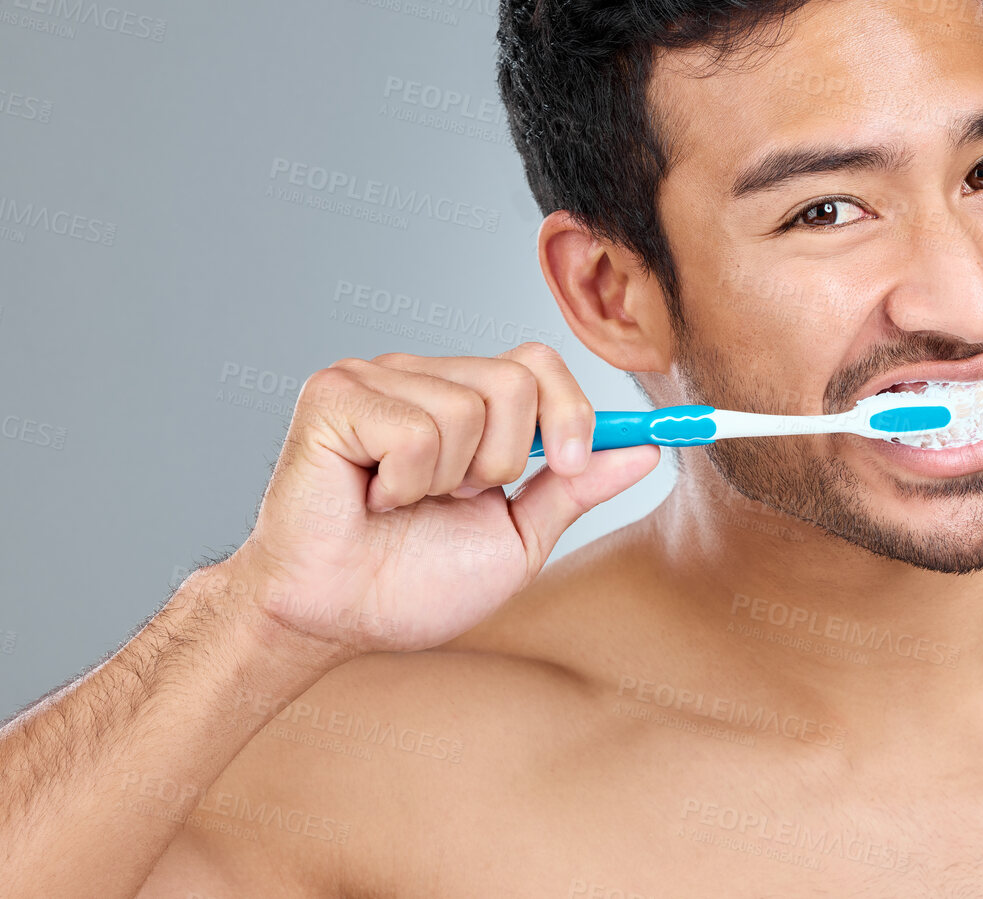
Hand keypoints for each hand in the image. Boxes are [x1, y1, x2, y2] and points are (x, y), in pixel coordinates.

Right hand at [213, 342, 658, 654]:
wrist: (338, 620)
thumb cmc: (413, 582)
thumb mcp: (518, 537)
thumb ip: (579, 489)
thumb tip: (648, 451)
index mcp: (467, 399)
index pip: (539, 362)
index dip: (573, 412)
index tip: (577, 464)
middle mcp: (423, 375)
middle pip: (518, 379)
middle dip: (505, 462)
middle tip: (454, 500)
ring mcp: (375, 377)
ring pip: (469, 407)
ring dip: (447, 481)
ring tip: (405, 503)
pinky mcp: (334, 395)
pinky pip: (416, 429)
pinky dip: (405, 484)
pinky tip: (373, 498)